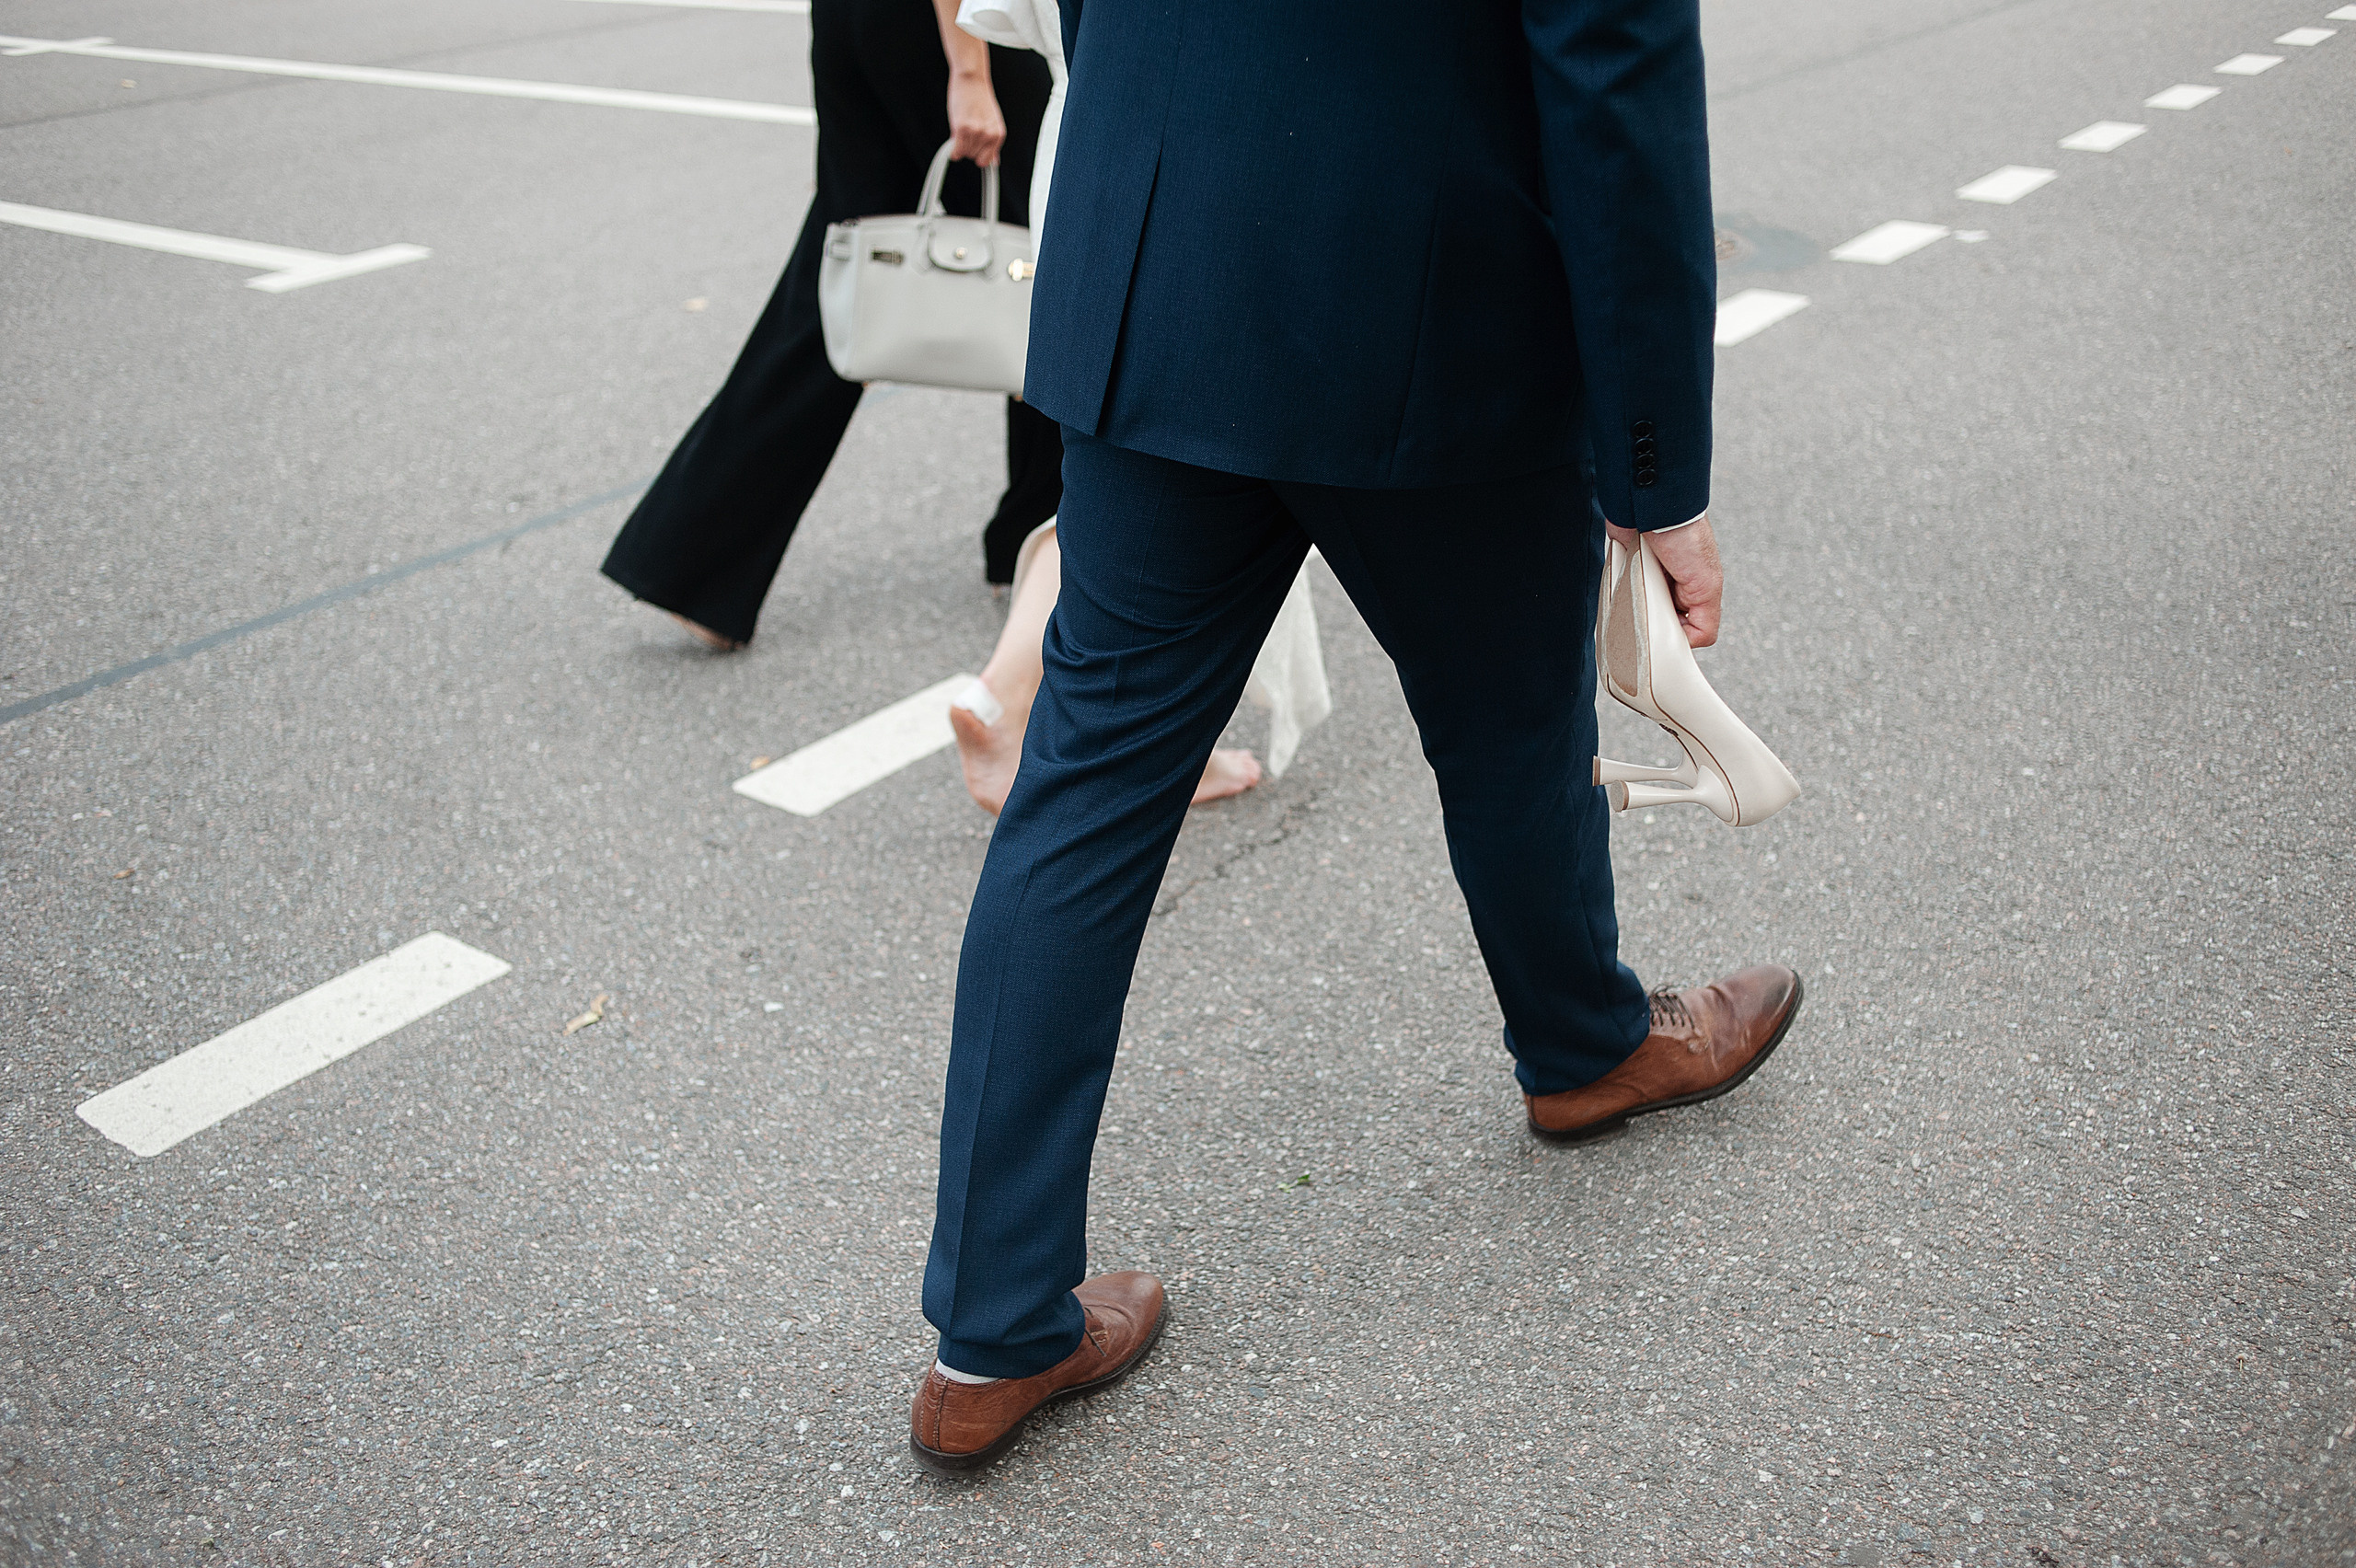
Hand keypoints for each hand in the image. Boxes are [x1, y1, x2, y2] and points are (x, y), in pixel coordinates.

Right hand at [946, 71, 1005, 166]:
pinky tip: (954, 138)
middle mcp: (988, 135)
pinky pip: (955, 151)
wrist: (972, 80)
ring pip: (964, 153)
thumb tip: (995, 163)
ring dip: (960, 144)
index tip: (973, 148)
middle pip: (973, 157)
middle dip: (968, 147)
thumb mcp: (992, 122)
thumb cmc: (980, 99)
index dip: (977, 156)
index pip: (986, 162)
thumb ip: (992, 144)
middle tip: (966, 131)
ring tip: (962, 127)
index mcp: (998, 135)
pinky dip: (952, 150)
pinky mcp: (962, 128)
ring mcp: (975, 132)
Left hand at [1606, 516, 1723, 647]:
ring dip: (1635, 606)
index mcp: (1695, 591)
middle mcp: (1672, 587)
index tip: (1666, 627)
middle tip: (1649, 607)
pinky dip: (1618, 594)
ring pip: (1638, 613)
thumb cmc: (1685, 537)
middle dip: (1653, 620)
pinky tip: (1621, 586)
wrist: (1652, 505)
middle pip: (1660, 623)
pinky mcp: (1625, 570)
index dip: (1678, 634)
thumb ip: (1706, 620)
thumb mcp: (1707, 585)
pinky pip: (1618, 595)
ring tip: (1635, 591)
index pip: (1689, 631)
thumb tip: (1688, 644)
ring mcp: (1647, 579)